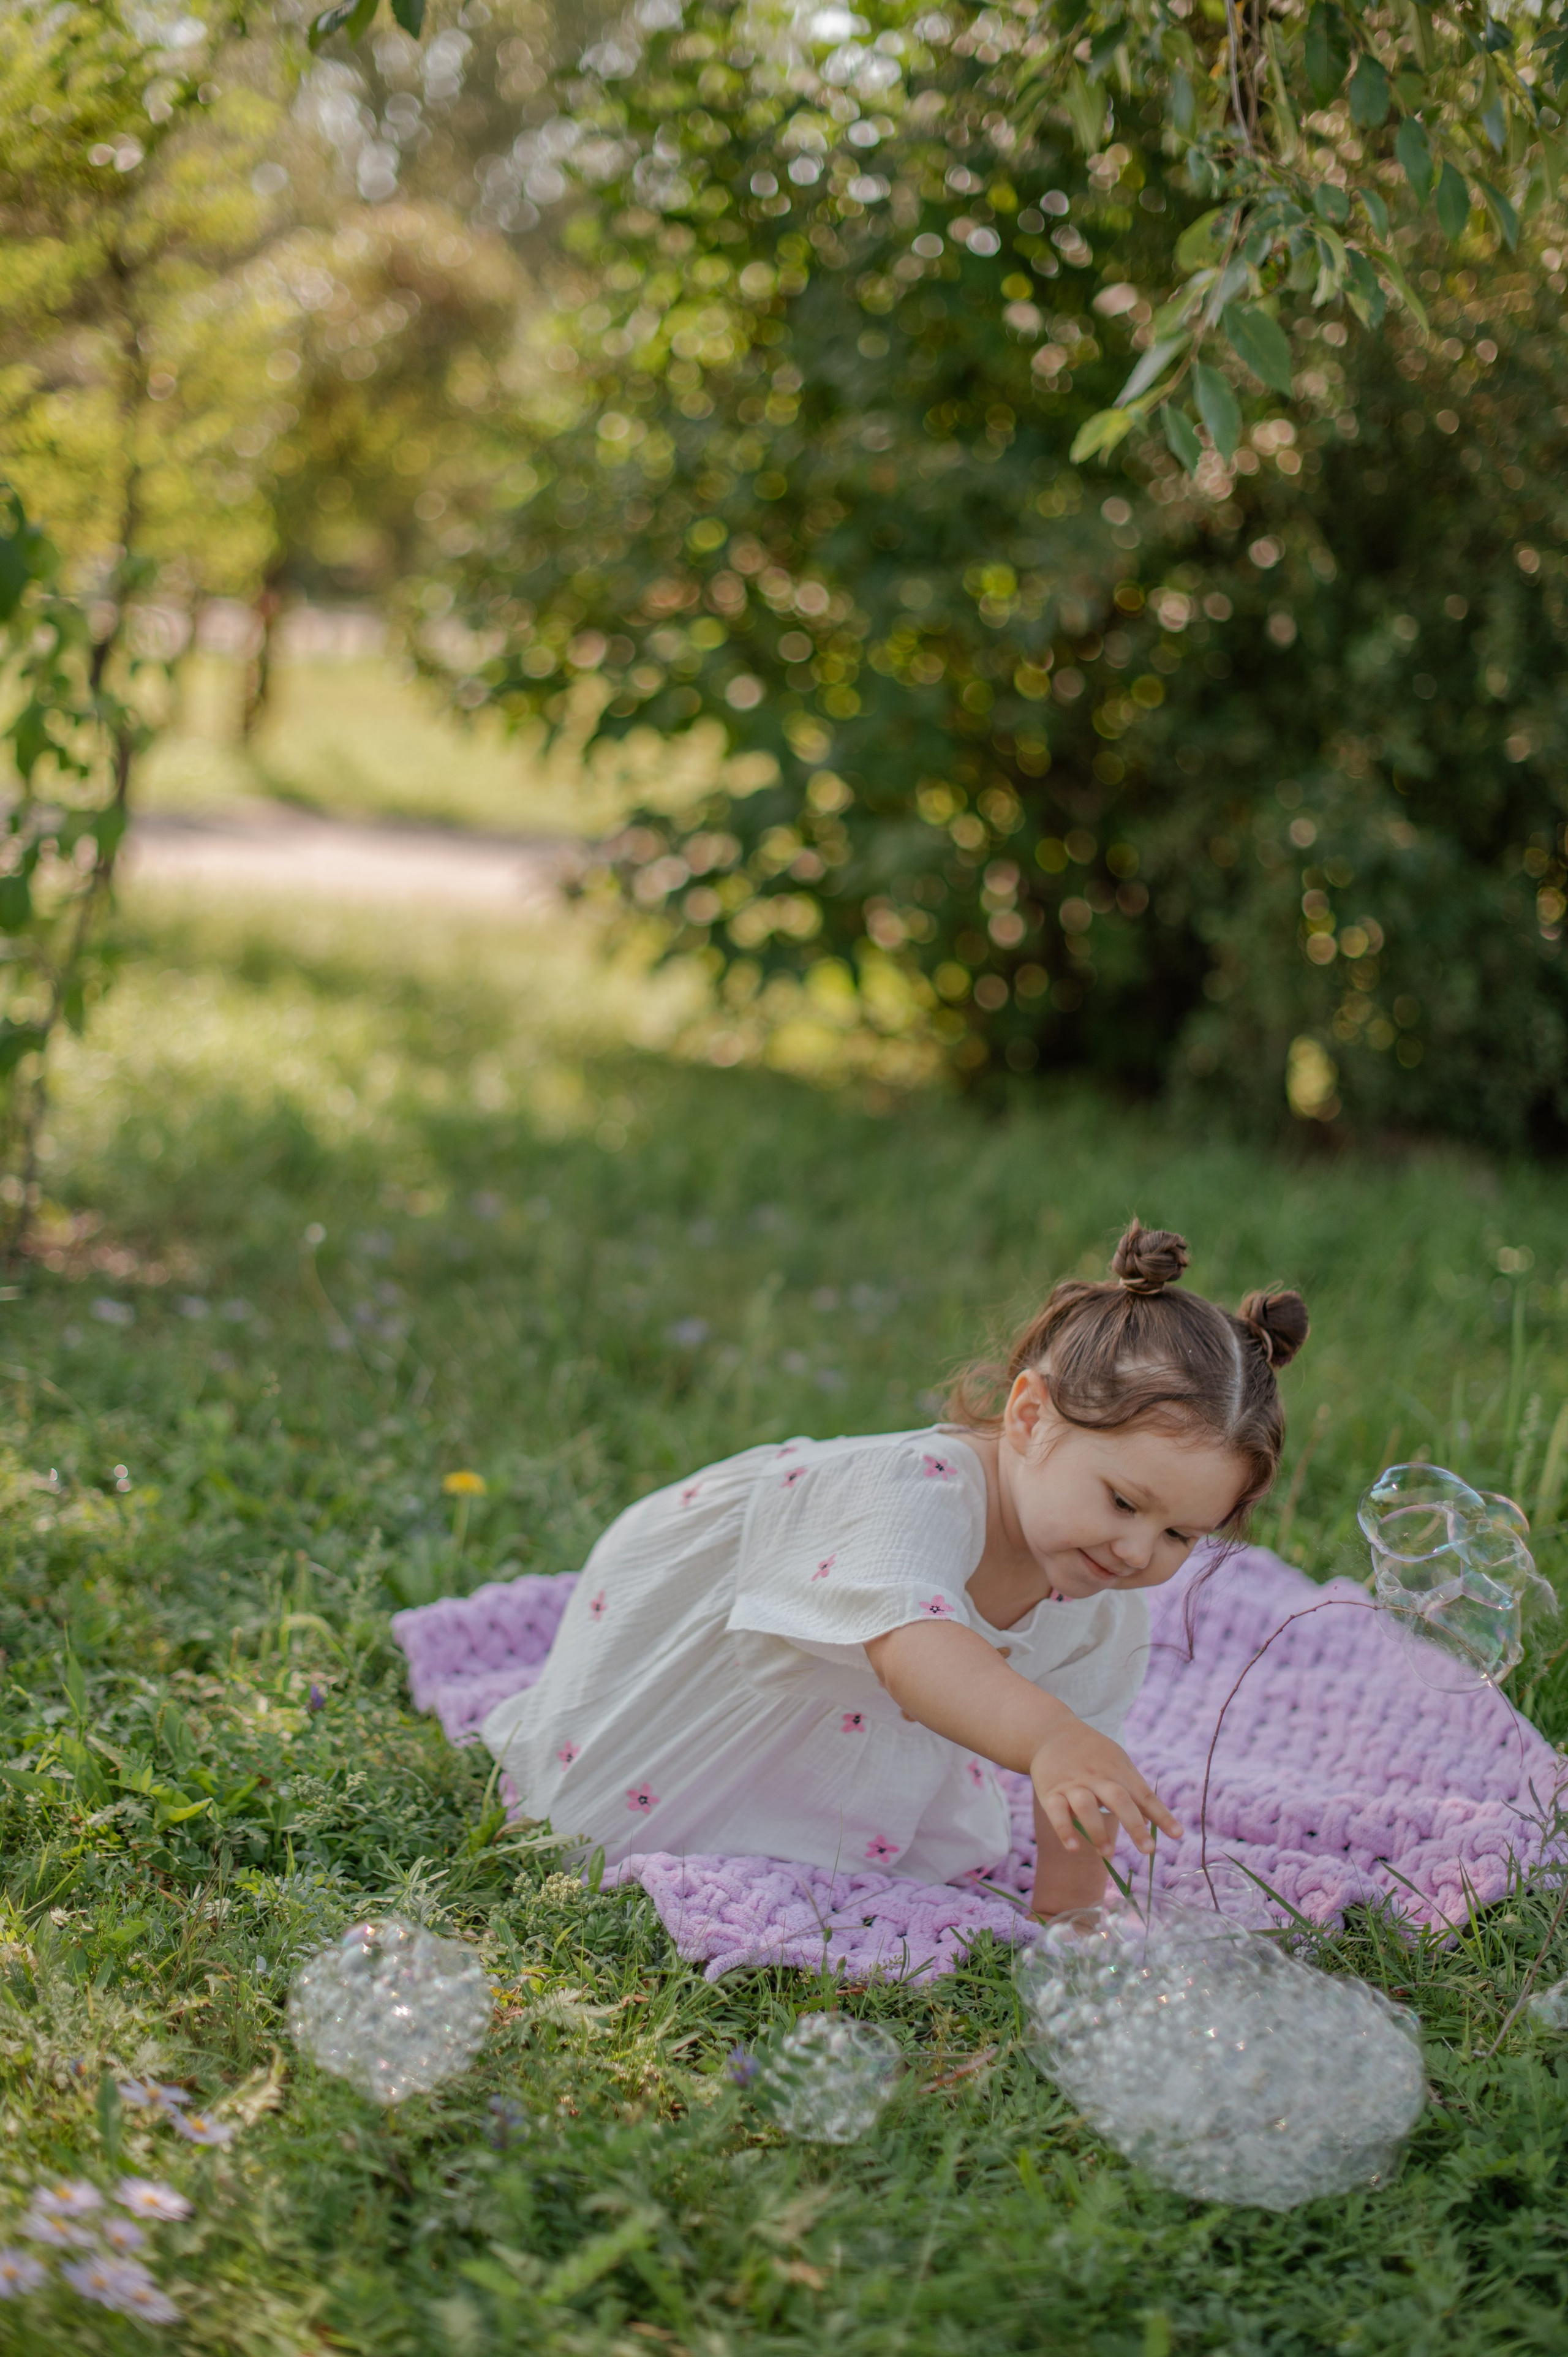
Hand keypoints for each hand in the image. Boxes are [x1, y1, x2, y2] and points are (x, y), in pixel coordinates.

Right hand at [1029, 1722, 1182, 1858]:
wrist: (1051, 1732)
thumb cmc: (1092, 1753)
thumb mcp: (1118, 1763)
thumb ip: (1136, 1792)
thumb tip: (1154, 1823)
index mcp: (1118, 1771)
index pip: (1144, 1795)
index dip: (1162, 1815)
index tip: (1178, 1834)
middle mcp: (1097, 1777)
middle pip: (1118, 1799)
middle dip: (1134, 1825)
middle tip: (1148, 1851)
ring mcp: (1073, 1784)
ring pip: (1086, 1806)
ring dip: (1098, 1831)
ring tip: (1108, 1854)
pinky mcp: (1050, 1792)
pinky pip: (1056, 1812)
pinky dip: (1064, 1830)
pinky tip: (1073, 1848)